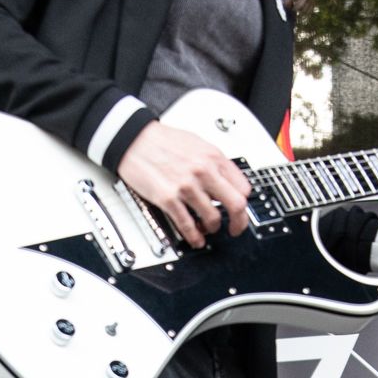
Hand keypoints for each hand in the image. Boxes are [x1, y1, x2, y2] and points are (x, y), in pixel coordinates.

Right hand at [117, 121, 251, 248]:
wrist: (133, 138)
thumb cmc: (162, 140)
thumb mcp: (198, 144)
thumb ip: (214, 163)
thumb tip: (226, 181)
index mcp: (214, 157)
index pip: (243, 188)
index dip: (244, 203)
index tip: (240, 210)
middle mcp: (203, 172)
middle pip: (236, 205)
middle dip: (239, 222)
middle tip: (235, 228)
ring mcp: (186, 186)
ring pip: (213, 218)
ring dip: (212, 228)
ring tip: (208, 228)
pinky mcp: (168, 198)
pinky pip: (187, 225)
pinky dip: (194, 237)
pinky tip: (196, 238)